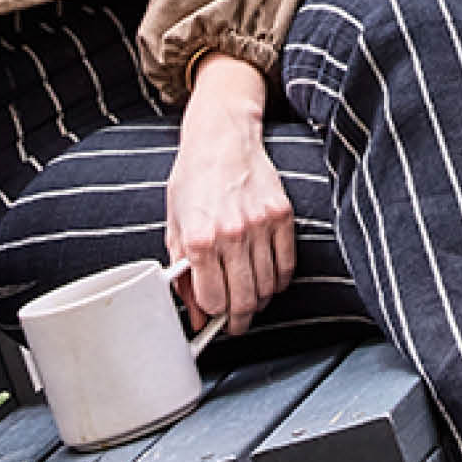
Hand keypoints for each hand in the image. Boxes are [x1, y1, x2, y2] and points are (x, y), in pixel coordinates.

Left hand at [163, 55, 294, 335]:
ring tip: (249, 299)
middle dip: (237, 321)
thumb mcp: (174, 225)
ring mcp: (260, 224)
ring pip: (266, 288)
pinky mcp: (282, 215)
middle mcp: (230, 233)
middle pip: (242, 301)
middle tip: (234, 323)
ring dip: (258, 302)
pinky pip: (286, 266)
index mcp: (198, 238)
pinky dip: (278, 281)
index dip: (211, 315)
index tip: (212, 318)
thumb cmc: (193, 179)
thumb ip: (182, 275)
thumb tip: (195, 316)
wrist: (222, 137)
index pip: (211, 300)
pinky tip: (267, 279)